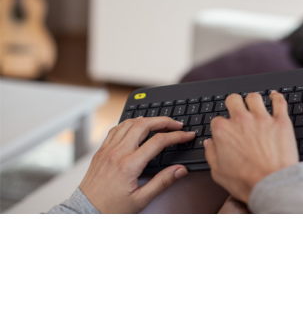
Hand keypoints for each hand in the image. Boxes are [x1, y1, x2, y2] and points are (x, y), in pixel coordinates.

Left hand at [79, 116, 195, 212]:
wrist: (85, 213)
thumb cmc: (111, 209)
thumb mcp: (141, 199)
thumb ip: (162, 182)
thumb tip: (180, 170)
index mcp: (129, 165)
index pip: (158, 141)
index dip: (177, 136)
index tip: (187, 135)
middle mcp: (117, 153)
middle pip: (144, 124)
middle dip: (164, 121)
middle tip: (177, 124)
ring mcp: (107, 149)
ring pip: (129, 122)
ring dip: (147, 119)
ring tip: (160, 123)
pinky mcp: (101, 151)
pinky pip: (116, 129)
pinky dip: (130, 123)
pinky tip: (137, 127)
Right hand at [204, 91, 298, 202]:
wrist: (272, 185)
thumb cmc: (246, 182)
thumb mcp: (218, 173)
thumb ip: (211, 154)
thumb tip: (210, 143)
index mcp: (223, 131)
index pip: (217, 120)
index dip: (221, 127)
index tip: (225, 132)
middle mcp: (241, 120)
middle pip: (233, 100)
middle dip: (233, 104)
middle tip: (237, 111)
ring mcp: (262, 119)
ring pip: (254, 97)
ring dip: (252, 100)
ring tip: (255, 105)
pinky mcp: (280, 121)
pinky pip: (279, 102)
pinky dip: (276, 97)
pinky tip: (274, 96)